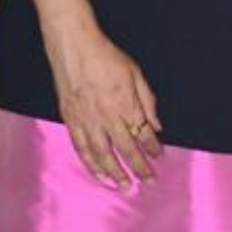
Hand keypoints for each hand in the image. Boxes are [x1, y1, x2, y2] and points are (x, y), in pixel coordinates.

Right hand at [43, 15, 162, 188]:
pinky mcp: (71, 120)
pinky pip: (81, 148)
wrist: (74, 45)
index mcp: (125, 104)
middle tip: (149, 181)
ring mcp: (87, 120)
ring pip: (103, 155)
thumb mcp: (135, 73)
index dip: (153, 148)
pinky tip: (99, 175)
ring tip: (124, 186)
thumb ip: (147, 101)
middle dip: (139, 168)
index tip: (159, 157)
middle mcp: (107, 116)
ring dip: (115, 173)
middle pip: (126, 149)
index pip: (143, 134)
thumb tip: (157, 126)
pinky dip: (91, 164)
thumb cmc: (106, 56)